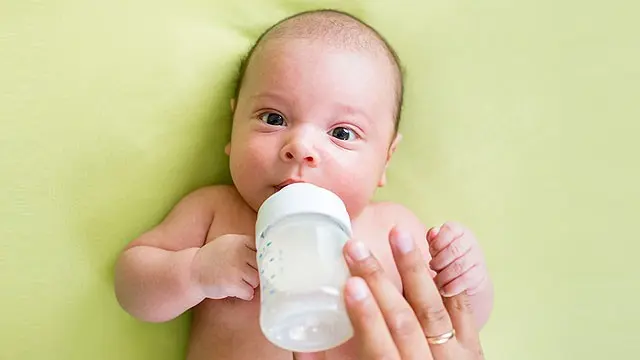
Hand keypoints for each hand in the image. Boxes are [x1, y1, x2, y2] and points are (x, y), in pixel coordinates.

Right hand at [191, 234, 258, 300]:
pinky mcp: (233, 284)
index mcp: (241, 241)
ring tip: (235, 281)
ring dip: (248, 284)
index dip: (259, 260)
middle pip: (261, 267)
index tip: (254, 264)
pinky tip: (233, 289)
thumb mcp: (230, 243)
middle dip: (253, 273)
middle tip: (240, 274)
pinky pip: (249, 293)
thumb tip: (272, 255)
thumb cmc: (215, 259)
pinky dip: (243, 294)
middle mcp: (240, 252)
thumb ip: (247, 246)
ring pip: (256, 281)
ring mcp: (237, 268)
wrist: (192, 270)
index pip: (263, 251)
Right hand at [294, 228, 483, 359]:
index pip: (381, 346)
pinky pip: (463, 309)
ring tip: (400, 236)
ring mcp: (456, 355)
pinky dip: (449, 278)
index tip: (350, 284)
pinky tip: (437, 252)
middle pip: (404, 319)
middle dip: (379, 281)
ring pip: (434, 308)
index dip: (366, 315)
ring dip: (415, 269)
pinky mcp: (472, 346)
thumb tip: (301, 348)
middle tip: (355, 248)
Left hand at [427, 222, 487, 296]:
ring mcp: (478, 257)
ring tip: (437, 280)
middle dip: (439, 261)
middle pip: (454, 249)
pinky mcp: (481, 274)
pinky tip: (444, 290)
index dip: (438, 242)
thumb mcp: (436, 247)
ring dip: (444, 276)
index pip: (450, 229)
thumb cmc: (445, 258)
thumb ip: (433, 239)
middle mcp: (471, 241)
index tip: (432, 252)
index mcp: (459, 230)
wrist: (464, 279)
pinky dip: (452, 286)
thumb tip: (433, 232)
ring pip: (459, 266)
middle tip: (432, 267)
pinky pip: (466, 279)